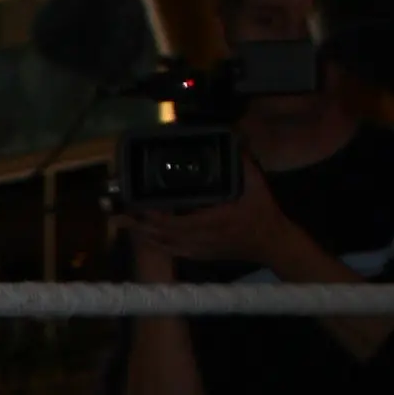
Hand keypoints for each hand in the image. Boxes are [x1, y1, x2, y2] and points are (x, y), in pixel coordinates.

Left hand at [117, 155, 295, 275]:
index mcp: (213, 221)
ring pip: (165, 246)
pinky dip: (156, 245)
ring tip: (125, 225)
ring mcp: (200, 250)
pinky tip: (145, 238)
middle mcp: (202, 238)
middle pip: (163, 235)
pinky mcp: (200, 256)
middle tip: (120, 214)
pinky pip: (173, 252)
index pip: (176, 222)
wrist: (273, 243)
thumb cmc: (263, 213)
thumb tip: (232, 138)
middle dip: (140, 225)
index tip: (140, 205)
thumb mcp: (256, 184)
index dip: (156, 216)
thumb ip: (242, 162)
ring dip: (143, 236)